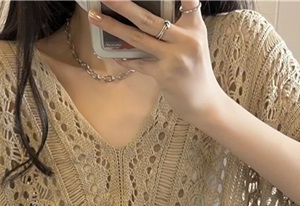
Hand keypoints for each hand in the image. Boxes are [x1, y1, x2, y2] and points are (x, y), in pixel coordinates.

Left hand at [88, 0, 224, 121]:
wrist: (204, 102)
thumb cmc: (195, 70)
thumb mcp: (193, 43)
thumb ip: (177, 27)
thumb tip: (143, 16)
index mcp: (194, 27)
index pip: (189, 1)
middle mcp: (186, 40)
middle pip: (149, 18)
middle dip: (123, 5)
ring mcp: (175, 58)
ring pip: (138, 38)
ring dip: (113, 27)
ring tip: (95, 17)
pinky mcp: (165, 75)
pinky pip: (139, 64)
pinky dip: (125, 58)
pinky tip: (115, 54)